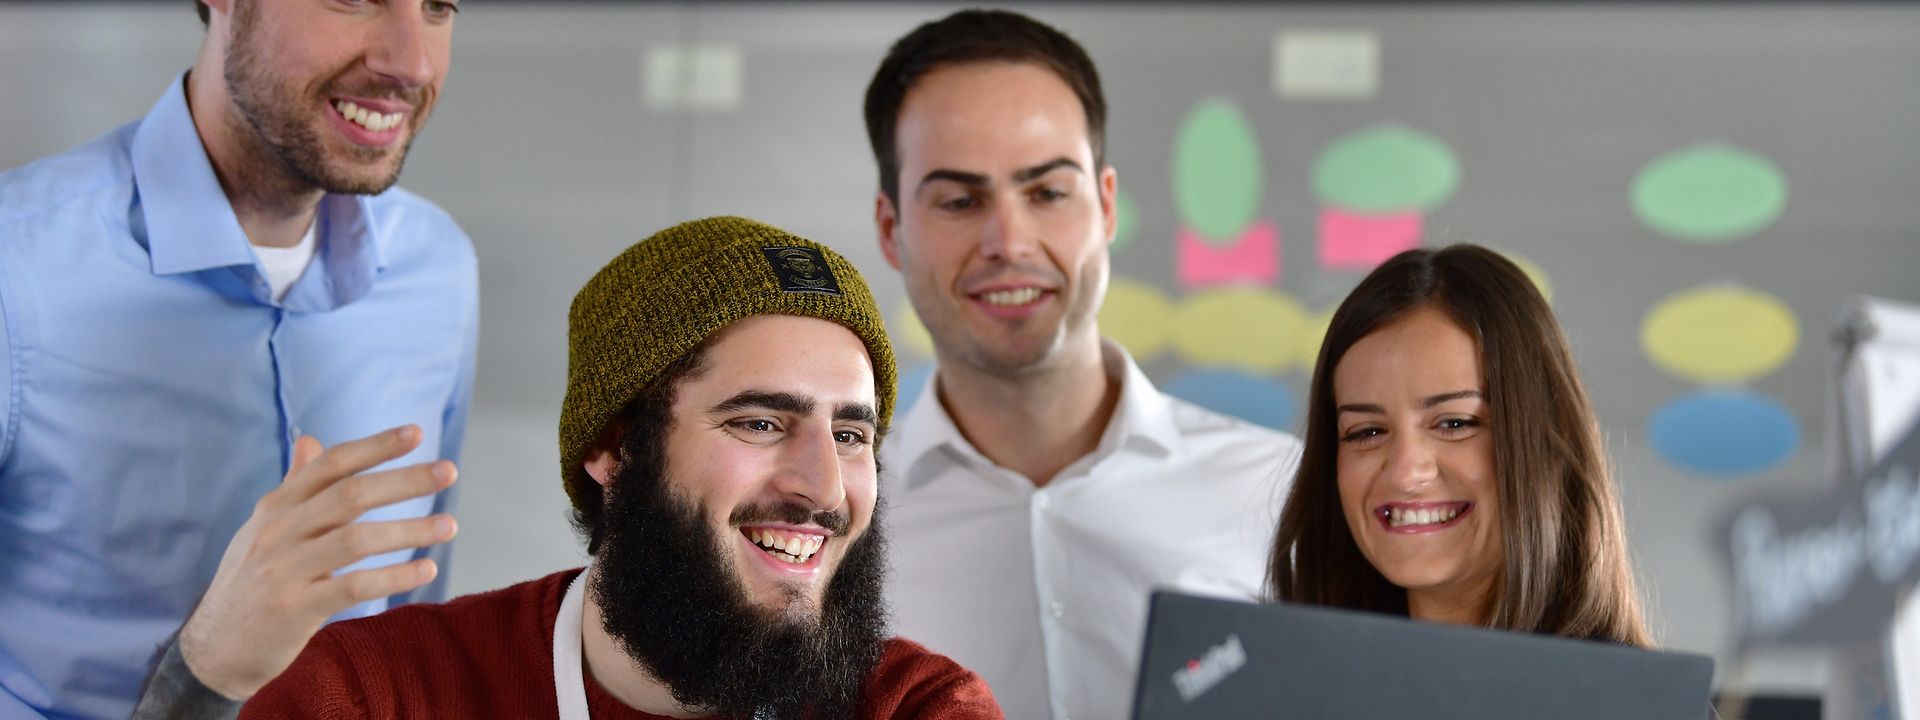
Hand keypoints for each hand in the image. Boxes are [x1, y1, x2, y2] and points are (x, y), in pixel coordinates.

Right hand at [177, 425, 458, 698]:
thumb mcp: (262, 530)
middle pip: (349, 495)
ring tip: (449, 526)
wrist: (212, 650)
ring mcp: (284, 570)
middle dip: (403, 481)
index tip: (415, 433)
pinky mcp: (294, 609)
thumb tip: (310, 441)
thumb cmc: (249, 583)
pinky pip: (353, 587)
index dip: (373, 446)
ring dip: (408, 530)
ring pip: (355, 539)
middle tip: (449, 472)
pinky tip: (426, 571)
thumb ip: (293, 487)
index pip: (330, 465)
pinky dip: (393, 577)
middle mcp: (278, 532)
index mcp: (275, 508)